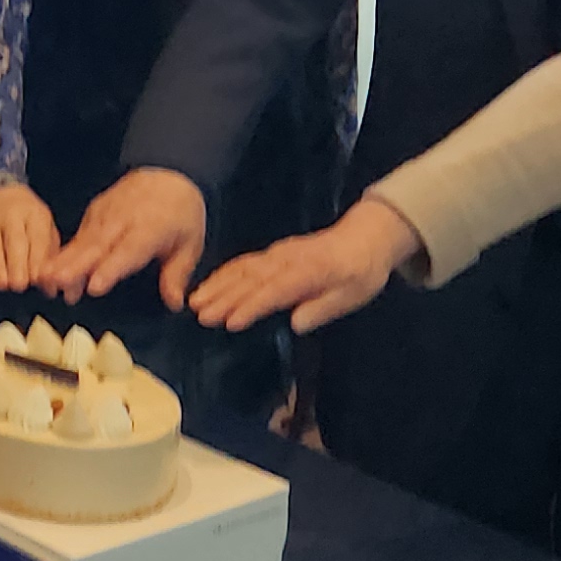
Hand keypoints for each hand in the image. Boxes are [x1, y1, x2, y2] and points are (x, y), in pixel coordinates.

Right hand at [0, 181, 60, 294]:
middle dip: (18, 265)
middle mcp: (10, 215)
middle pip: (15, 242)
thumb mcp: (41, 226)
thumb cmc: (23, 215)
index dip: (38, 261)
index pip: (38, 239)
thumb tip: (51, 290)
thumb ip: (47, 256)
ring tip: (2, 284)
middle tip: (20, 285)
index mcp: (34, 214)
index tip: (37, 280)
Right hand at [44, 167, 207, 308]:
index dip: (110, 268)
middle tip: (55, 282)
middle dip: (75, 264)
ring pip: (83, 239)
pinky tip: (50, 268)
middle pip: (97, 244)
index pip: (128, 250)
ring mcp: (106, 213)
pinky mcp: (94, 212)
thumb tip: (174, 303)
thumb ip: (177, 273)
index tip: (93, 287)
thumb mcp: (191, 243)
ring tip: (45, 277)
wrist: (168, 172)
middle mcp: (124, 220)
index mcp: (151, 227)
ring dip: (63, 259)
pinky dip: (64, 252)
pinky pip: (79, 234)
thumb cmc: (181, 213)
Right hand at [188, 200, 421, 333]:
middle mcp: (288, 260)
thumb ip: (323, 308)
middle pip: (252, 279)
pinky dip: (224, 273)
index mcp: (310, 272)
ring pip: (243, 269)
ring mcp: (278, 254)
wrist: (365, 238)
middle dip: (224, 297)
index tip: (230, 322)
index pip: (276, 290)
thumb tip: (295, 323)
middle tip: (200, 315)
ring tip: (195, 302)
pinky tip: (209, 285)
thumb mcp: (353, 294)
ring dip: (217, 285)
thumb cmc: (361, 272)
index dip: (252, 306)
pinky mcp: (273, 252)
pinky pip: (244, 262)